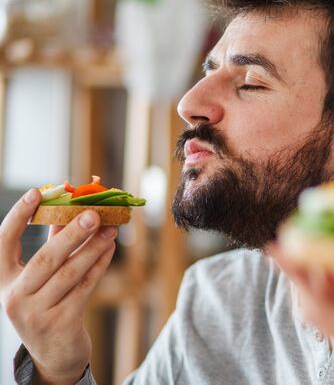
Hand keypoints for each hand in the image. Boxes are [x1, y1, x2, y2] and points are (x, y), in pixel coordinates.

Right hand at [0, 189, 116, 384]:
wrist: (54, 354)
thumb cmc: (48, 304)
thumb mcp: (40, 278)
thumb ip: (52, 245)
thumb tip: (71, 209)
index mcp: (2, 280)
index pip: (4, 242)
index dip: (19, 215)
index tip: (37, 191)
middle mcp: (14, 296)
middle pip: (45, 258)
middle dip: (71, 233)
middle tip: (93, 212)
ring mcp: (36, 312)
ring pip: (70, 272)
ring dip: (93, 247)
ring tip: (111, 228)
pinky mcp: (61, 322)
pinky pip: (85, 286)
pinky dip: (99, 265)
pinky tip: (110, 248)